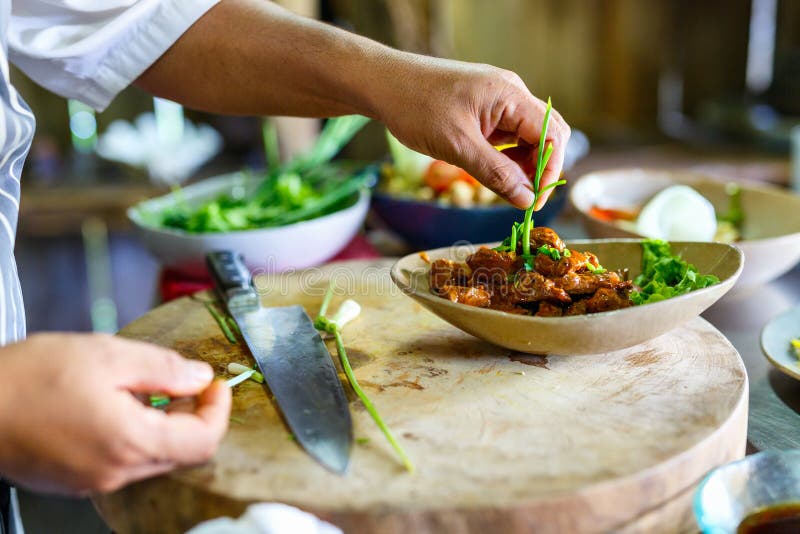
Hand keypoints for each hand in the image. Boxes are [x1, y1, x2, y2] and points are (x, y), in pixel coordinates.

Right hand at [0, 333, 230, 494]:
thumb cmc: (30, 378)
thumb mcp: (108, 356)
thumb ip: (163, 368)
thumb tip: (200, 378)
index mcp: (131, 442)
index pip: (204, 441)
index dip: (218, 410)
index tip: (215, 384)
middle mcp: (117, 472)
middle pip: (181, 452)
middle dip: (192, 415)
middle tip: (182, 380)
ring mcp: (95, 481)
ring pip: (153, 458)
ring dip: (163, 425)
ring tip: (141, 388)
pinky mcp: (76, 481)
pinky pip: (123, 461)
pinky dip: (135, 435)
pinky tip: (114, 406)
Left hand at [375, 57, 570, 209]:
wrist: (383, 84)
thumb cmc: (416, 107)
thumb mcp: (457, 146)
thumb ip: (495, 173)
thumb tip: (527, 199)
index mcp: (510, 94)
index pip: (552, 134)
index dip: (550, 170)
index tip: (536, 201)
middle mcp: (510, 94)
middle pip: (547, 134)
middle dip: (542, 168)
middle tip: (526, 199)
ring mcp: (497, 101)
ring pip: (527, 138)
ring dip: (524, 165)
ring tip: (507, 190)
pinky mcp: (484, 110)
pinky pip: (508, 136)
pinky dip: (507, 158)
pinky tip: (496, 174)